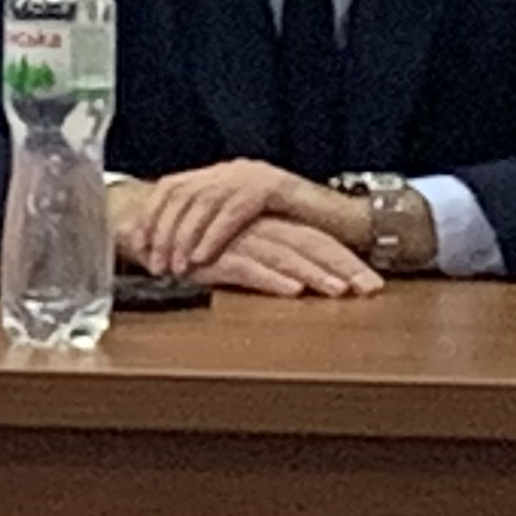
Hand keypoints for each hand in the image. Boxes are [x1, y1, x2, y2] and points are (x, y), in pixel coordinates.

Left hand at [113, 159, 368, 276]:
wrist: (340, 219)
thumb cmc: (291, 232)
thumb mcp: (242, 231)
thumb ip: (210, 231)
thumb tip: (169, 254)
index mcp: (218, 176)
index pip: (170, 188)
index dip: (151, 216)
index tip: (137, 248)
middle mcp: (230, 170)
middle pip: (181, 193)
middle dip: (162, 229)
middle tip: (155, 263)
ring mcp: (251, 175)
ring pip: (203, 200)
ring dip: (184, 236)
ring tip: (176, 266)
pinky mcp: (272, 187)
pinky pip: (234, 210)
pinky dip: (214, 234)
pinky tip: (203, 257)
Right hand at [177, 214, 382, 298]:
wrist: (141, 225)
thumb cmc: (193, 242)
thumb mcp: (238, 248)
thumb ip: (269, 257)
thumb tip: (305, 280)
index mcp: (268, 225)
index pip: (316, 240)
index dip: (346, 260)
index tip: (374, 284)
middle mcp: (258, 227)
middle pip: (310, 245)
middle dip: (343, 267)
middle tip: (372, 288)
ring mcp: (235, 239)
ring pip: (284, 256)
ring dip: (314, 274)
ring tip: (340, 290)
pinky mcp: (212, 256)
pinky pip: (246, 267)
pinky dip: (271, 279)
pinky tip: (292, 290)